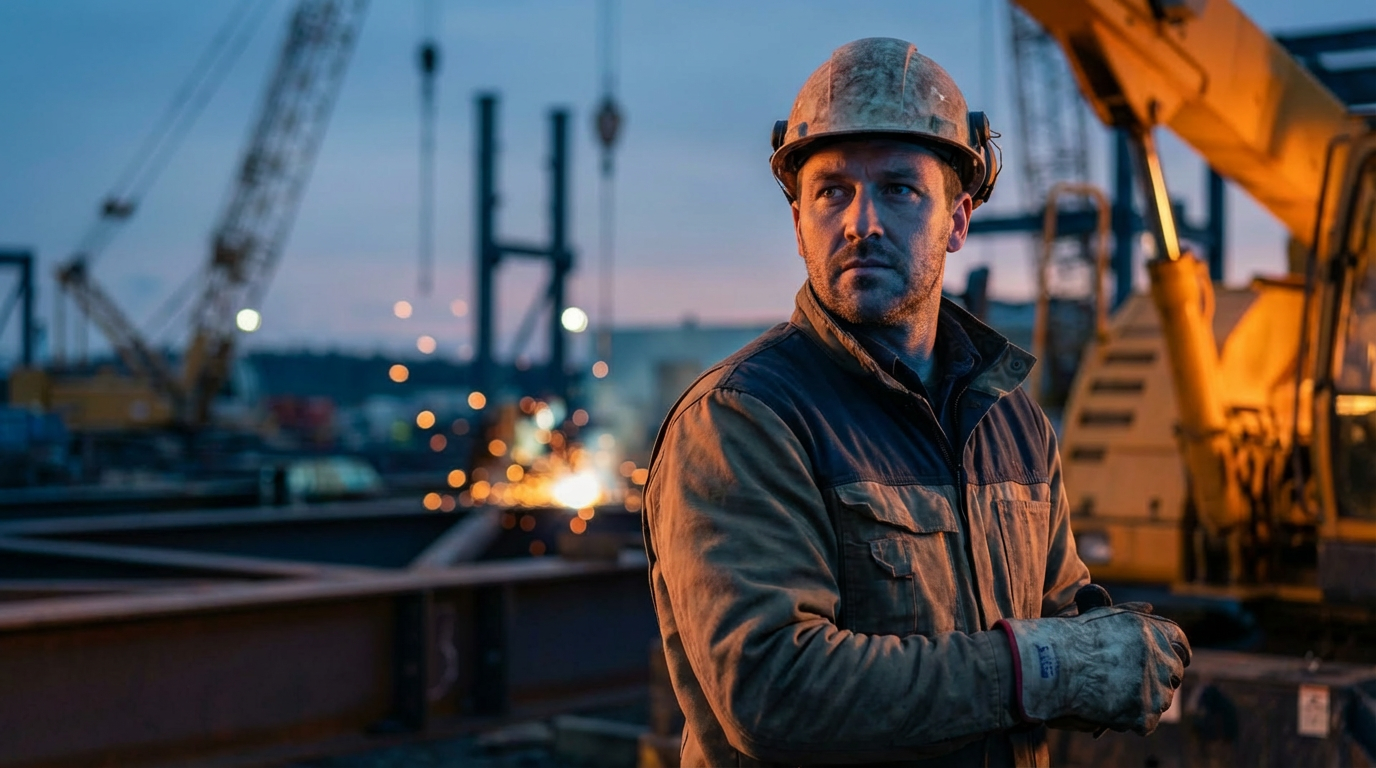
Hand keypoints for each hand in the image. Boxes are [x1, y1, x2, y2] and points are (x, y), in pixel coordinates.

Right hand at [996, 602, 1189, 734]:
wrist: (1055, 666)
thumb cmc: (1072, 639)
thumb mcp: (1104, 615)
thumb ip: (1131, 612)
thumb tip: (1150, 607)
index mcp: (1153, 631)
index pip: (1179, 641)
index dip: (1175, 651)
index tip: (1171, 659)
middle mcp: (1160, 658)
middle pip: (1173, 673)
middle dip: (1158, 677)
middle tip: (1133, 682)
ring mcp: (1154, 688)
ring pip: (1161, 699)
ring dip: (1144, 700)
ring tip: (1115, 696)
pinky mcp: (1144, 714)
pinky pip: (1146, 722)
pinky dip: (1130, 720)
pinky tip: (1110, 710)